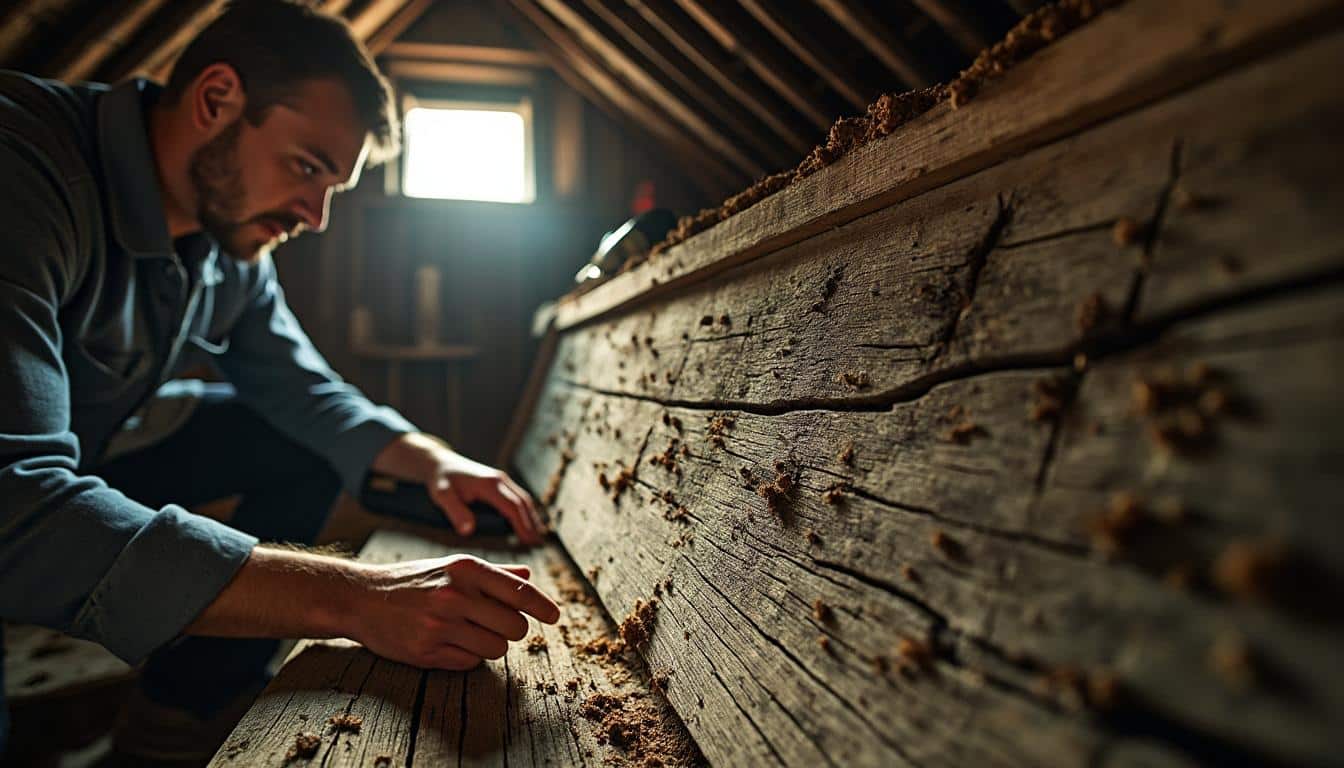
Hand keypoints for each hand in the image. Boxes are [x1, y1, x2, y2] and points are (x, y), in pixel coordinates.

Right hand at [353, 554, 560, 669]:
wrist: (361, 597)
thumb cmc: (414, 580)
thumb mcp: (452, 566)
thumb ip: (493, 573)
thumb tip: (527, 575)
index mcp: (466, 569)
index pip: (519, 591)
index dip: (542, 606)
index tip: (555, 617)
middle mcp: (455, 595)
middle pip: (515, 627)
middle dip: (512, 630)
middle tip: (497, 625)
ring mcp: (440, 625)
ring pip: (497, 649)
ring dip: (491, 645)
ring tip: (470, 633)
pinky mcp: (426, 652)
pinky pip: (470, 662)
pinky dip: (467, 656)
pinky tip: (448, 642)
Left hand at [373, 433, 545, 544]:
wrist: (439, 462)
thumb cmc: (440, 480)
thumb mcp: (442, 496)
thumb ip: (455, 512)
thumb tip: (468, 531)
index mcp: (489, 484)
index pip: (512, 507)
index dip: (522, 524)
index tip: (528, 541)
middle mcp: (499, 480)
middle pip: (523, 502)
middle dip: (532, 523)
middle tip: (537, 544)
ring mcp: (501, 480)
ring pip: (522, 499)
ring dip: (531, 517)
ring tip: (535, 537)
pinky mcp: (499, 482)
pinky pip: (517, 496)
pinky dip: (524, 510)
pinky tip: (525, 522)